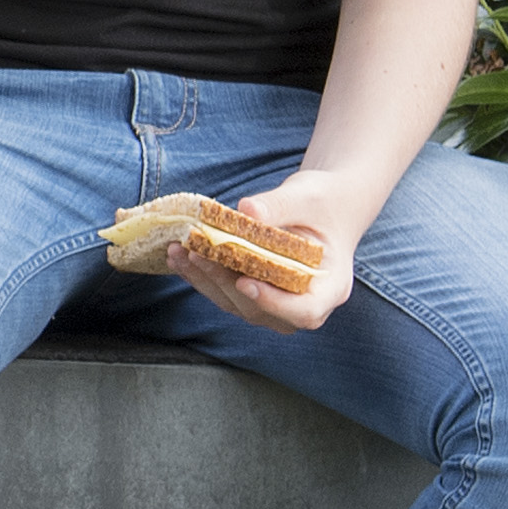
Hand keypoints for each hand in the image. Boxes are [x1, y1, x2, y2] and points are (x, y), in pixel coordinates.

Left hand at [184, 170, 365, 333]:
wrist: (319, 208)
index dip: (274, 303)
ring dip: (204, 280)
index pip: (305, 311)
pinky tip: (177, 254)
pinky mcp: (250, 295)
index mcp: (330, 287)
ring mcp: (275, 304)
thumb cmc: (321, 203)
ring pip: (236, 304)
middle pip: (262, 309)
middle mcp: (303, 303)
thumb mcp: (307, 198)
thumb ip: (280, 206)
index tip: (245, 282)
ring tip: (180, 251)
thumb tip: (246, 210)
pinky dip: (199, 275)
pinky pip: (223, 292)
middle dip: (225, 282)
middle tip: (196, 253)